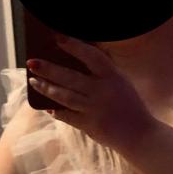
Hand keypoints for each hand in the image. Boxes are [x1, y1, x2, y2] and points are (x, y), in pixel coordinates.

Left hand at [26, 36, 156, 154]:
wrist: (141, 135)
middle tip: (31, 62)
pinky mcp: (89, 126)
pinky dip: (56, 111)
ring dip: (46, 88)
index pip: (91, 56)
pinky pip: (67, 116)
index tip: (57, 38)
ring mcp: (94, 109)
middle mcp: (102, 91)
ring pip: (64, 96)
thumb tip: (77, 61)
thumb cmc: (131, 107)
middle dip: (48, 69)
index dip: (74, 46)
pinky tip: (46, 106)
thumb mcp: (121, 83)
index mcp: (113, 77)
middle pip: (70, 77)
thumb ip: (103, 73)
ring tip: (33, 81)